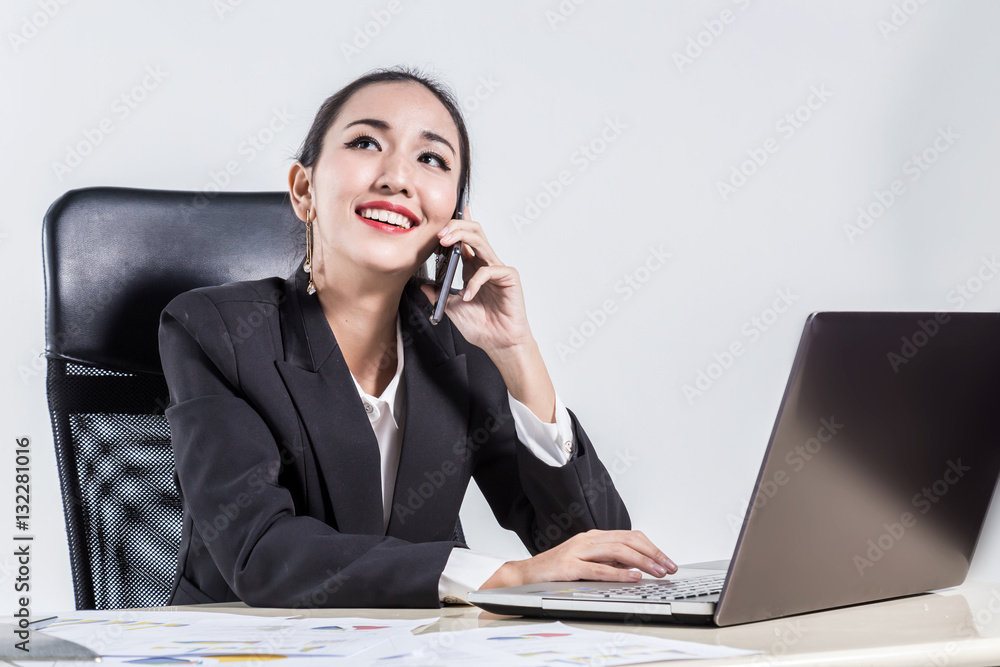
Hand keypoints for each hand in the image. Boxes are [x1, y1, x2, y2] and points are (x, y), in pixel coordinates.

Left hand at [419, 205, 531, 356]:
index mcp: (474, 269)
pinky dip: (474, 281)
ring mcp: (498, 270)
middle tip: (439, 234)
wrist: (499, 344)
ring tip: (445, 243)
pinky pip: (488, 270)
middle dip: (456, 226)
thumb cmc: (482, 328)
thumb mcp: (450, 309)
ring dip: (461, 237)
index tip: (444, 216)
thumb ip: (438, 295)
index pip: (466, 239)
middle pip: (474, 232)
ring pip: (482, 241)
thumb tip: (423, 285)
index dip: (458, 224)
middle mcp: (486, 265)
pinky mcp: (509, 278)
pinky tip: (467, 295)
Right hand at [479, 530, 677, 589]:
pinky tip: (632, 577)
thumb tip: (637, 567)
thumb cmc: (556, 570)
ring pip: (617, 551)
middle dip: (653, 554)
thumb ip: (609, 562)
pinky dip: (618, 573)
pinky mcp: (569, 567)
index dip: (652, 548)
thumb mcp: (588, 562)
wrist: (526, 575)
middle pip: (628, 541)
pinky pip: (598, 569)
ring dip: (642, 562)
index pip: (630, 536)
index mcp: (594, 537)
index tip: (667, 561)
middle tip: (669, 568)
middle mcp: (588, 540)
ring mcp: (578, 551)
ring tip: (657, 572)